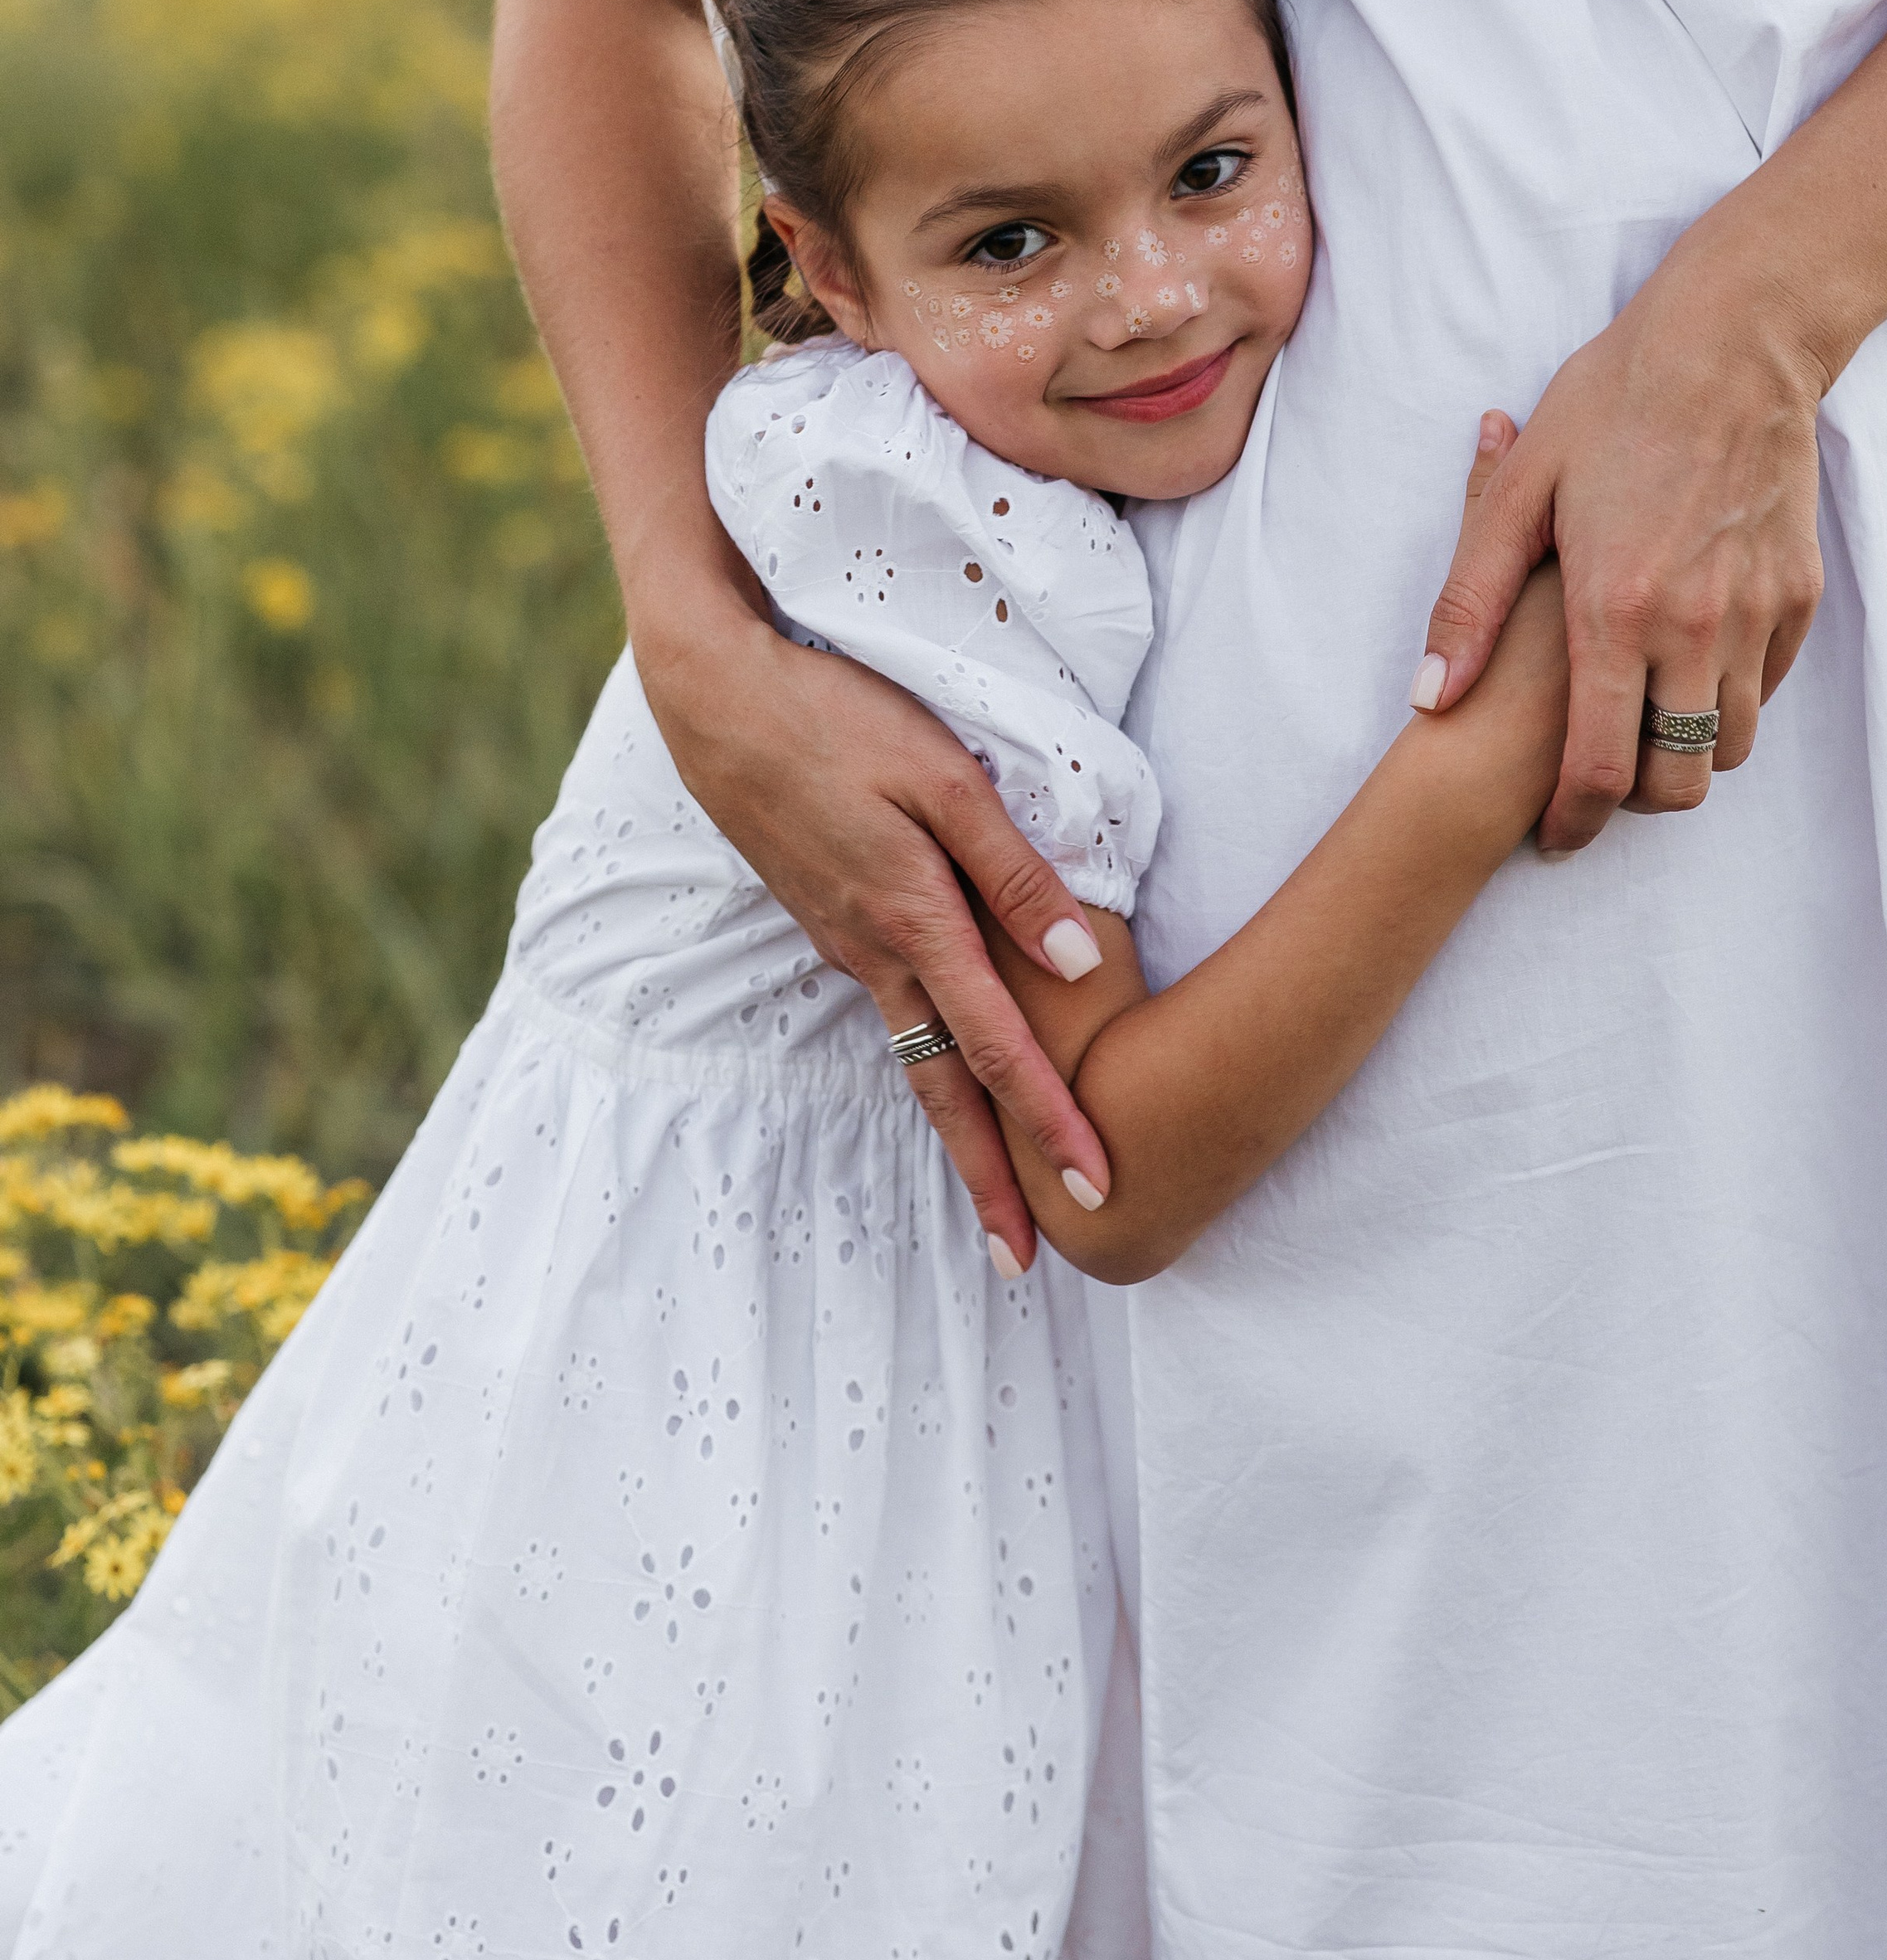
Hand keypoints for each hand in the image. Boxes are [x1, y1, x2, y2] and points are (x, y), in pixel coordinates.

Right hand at [634, 581, 1110, 1274]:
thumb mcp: (945, 779)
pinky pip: (893, 1014)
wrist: (714, 695)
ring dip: (959, 1135)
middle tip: (1025, 1264)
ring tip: (995, 1198)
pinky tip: (948, 1081)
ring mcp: (846, 943)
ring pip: (915, 1059)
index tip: (1098, 1192)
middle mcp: (876, 955)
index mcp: (913, 923)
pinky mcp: (831, 921)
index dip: (1050, 1125)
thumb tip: (1082, 965)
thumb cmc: (840, 718)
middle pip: (944, 1091)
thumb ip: (1015, 873)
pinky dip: (928, 1067)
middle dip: (990, 1180)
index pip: (997, 1051)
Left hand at [1415, 253, 1830, 852]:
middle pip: (1676, 781)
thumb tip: (1428, 698)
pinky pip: (1766, 686)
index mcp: (1614, 612)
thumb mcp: (1517, 494)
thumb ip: (1470, 603)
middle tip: (1599, 780)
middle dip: (1634, 802)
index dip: (1571, 820)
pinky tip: (1688, 666)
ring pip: (1729, 745)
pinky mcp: (1799, 594)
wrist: (1733, 341)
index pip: (1597, 768)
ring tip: (1643, 724)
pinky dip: (1728, 697)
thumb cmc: (1612, 405)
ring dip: (1685, 753)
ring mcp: (1757, 613)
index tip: (1551, 834)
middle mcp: (1694, 627)